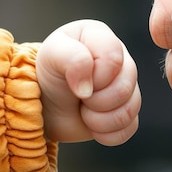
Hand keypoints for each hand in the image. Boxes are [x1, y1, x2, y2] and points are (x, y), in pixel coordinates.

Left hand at [37, 20, 140, 145]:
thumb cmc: (48, 74)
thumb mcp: (51, 55)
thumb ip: (72, 59)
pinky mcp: (127, 112)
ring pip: (129, 110)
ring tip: (83, 110)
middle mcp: (121, 60)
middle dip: (95, 100)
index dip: (95, 76)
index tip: (73, 81)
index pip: (114, 59)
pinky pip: (129, 128)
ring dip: (98, 118)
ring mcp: (127, 87)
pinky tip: (91, 123)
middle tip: (79, 97)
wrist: (43, 105)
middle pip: (125, 87)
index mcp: (103, 38)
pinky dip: (105, 133)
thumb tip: (89, 88)